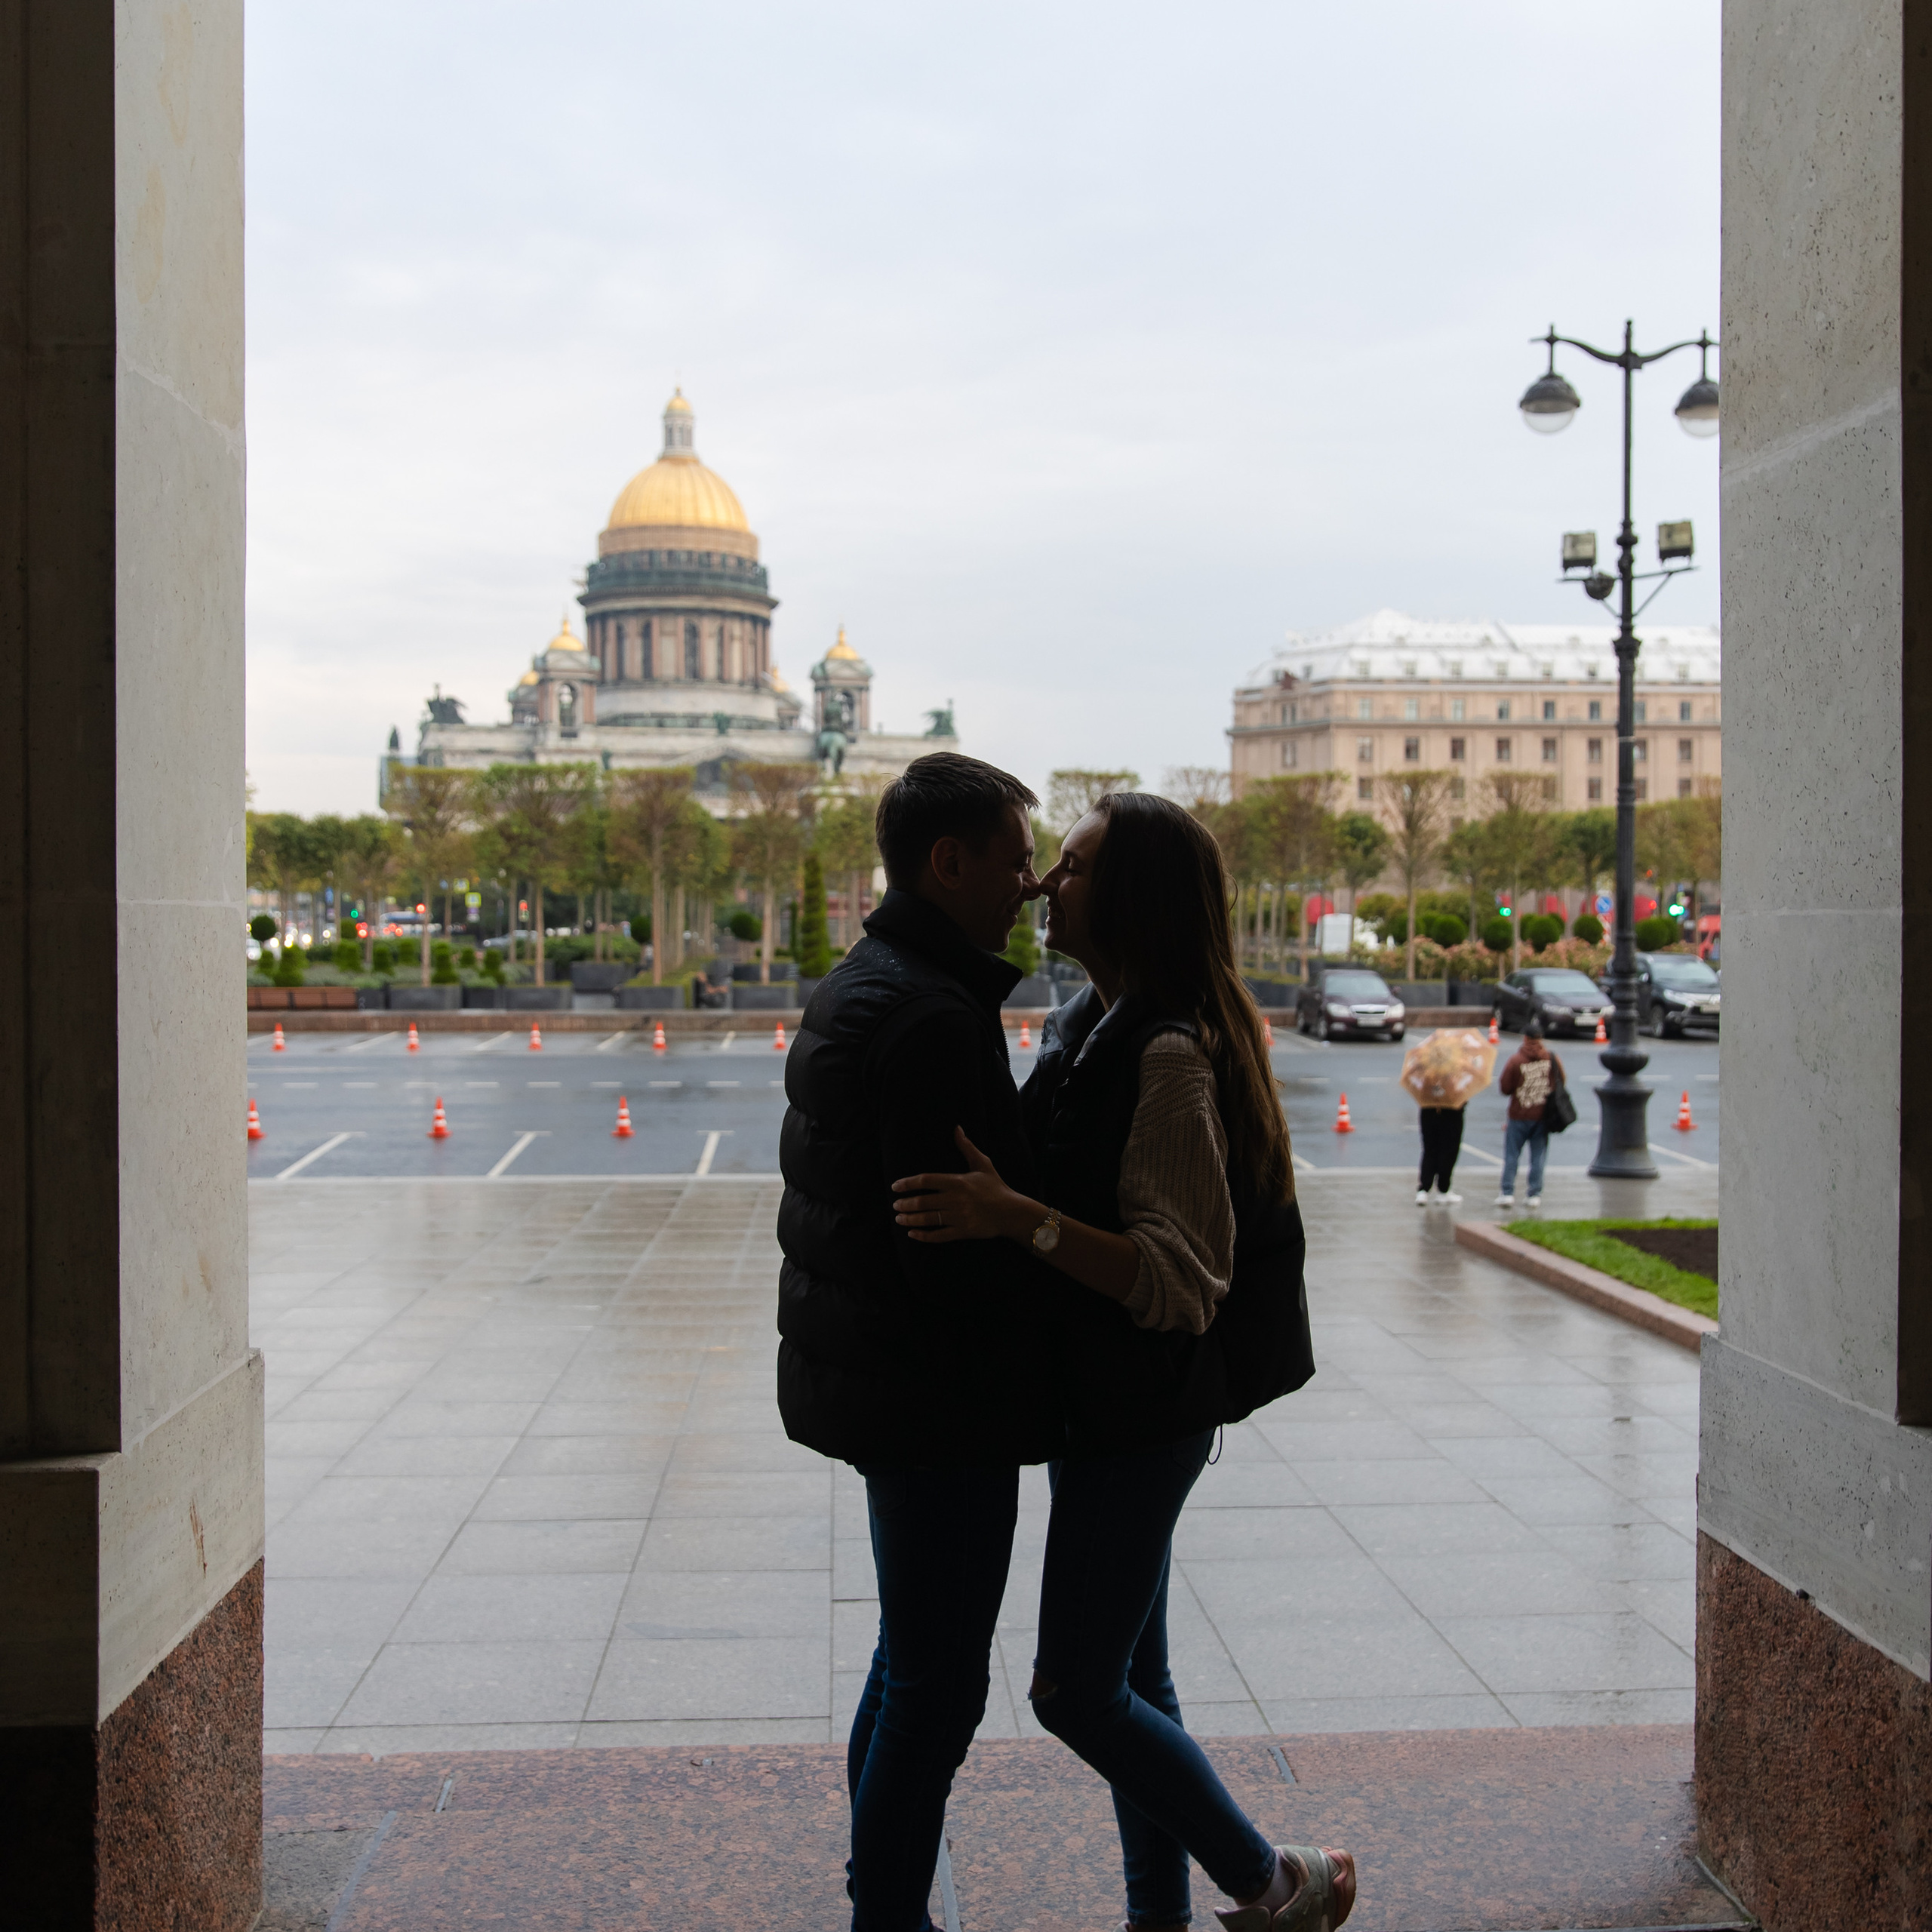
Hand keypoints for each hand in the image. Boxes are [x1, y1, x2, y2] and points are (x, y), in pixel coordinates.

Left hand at [892, 1127, 1030, 1242]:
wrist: (1012, 1212)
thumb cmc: (996, 1187)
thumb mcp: (983, 1164)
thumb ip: (967, 1147)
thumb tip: (956, 1128)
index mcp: (958, 1181)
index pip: (926, 1180)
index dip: (908, 1183)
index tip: (895, 1186)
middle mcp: (956, 1199)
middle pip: (923, 1201)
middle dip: (905, 1204)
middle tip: (895, 1205)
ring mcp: (959, 1217)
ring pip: (928, 1219)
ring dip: (910, 1220)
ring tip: (899, 1218)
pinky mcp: (963, 1231)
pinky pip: (939, 1235)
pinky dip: (923, 1236)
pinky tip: (912, 1234)